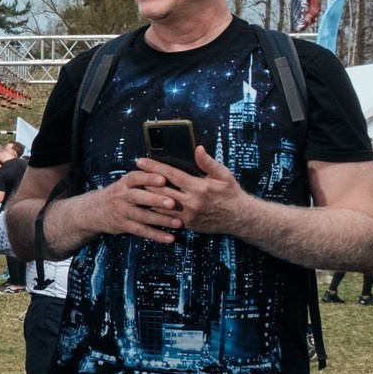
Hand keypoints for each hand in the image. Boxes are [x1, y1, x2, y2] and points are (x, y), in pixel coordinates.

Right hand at [80, 171, 190, 244]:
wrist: (94, 211)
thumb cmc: (118, 194)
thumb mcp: (125, 183)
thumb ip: (142, 178)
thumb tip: (167, 171)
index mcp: (124, 183)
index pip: (136, 178)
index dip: (148, 178)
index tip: (163, 178)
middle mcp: (122, 196)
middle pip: (138, 198)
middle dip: (155, 200)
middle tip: (172, 202)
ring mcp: (122, 212)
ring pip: (142, 216)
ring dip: (161, 220)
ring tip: (178, 223)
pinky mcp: (124, 226)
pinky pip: (141, 231)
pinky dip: (156, 235)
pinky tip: (170, 238)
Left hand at [134, 148, 251, 235]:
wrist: (239, 218)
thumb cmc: (230, 193)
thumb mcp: (223, 175)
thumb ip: (208, 162)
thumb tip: (197, 148)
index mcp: (199, 187)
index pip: (170, 174)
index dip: (153, 167)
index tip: (140, 161)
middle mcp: (191, 202)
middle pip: (160, 190)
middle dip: (145, 181)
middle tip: (133, 174)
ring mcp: (187, 216)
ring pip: (159, 205)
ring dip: (147, 197)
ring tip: (136, 188)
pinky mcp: (186, 225)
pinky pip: (166, 217)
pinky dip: (155, 209)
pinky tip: (147, 203)